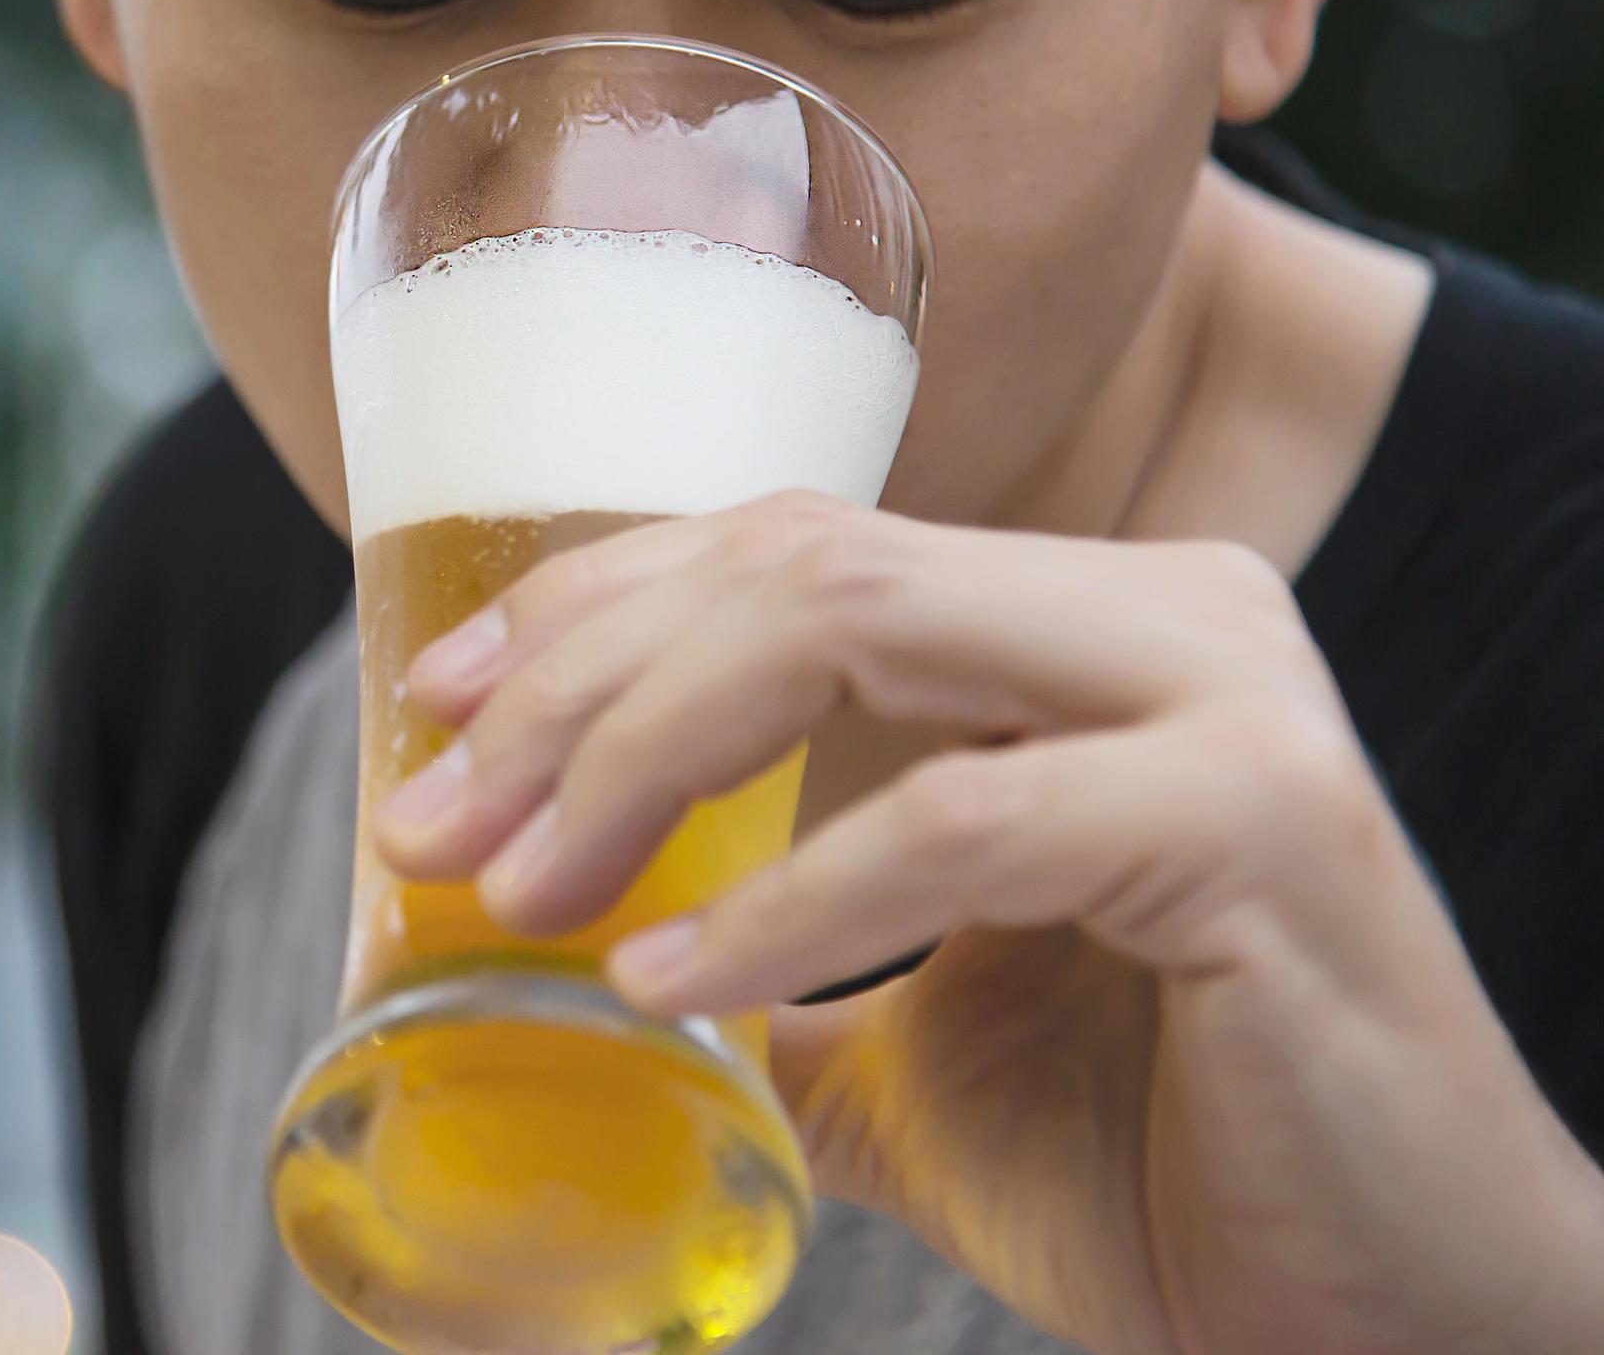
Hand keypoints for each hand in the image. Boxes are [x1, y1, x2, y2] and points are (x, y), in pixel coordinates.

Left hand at [372, 493, 1603, 1354]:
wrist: (1392, 1324)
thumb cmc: (1167, 1170)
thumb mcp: (912, 1051)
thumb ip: (776, 975)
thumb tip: (588, 963)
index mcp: (1078, 629)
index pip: (786, 546)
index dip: (586, 608)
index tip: (429, 705)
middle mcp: (1161, 614)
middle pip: (796, 563)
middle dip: (574, 683)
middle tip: (429, 818)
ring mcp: (1223, 696)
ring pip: (857, 627)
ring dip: (643, 752)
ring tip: (519, 888)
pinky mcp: (1261, 820)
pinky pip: (963, 820)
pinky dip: (791, 897)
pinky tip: (670, 971)